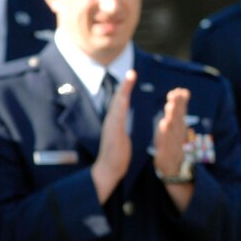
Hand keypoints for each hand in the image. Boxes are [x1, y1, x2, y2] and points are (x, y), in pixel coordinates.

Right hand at [91, 69, 135, 202]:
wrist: (109, 169)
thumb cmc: (117, 155)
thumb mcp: (122, 136)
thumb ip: (121, 126)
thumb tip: (122, 119)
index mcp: (115, 121)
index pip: (121, 102)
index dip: (125, 89)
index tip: (132, 76)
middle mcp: (112, 121)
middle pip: (118, 99)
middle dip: (124, 85)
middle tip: (132, 71)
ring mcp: (111, 127)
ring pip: (117, 105)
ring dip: (123, 91)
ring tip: (130, 78)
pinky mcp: (113, 134)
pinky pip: (117, 118)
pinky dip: (120, 106)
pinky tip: (124, 98)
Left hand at [154, 87, 195, 211]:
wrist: (175, 173)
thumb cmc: (173, 150)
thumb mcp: (176, 133)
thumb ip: (176, 117)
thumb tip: (176, 99)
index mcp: (179, 130)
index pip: (180, 114)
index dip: (181, 102)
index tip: (181, 90)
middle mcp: (178, 136)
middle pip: (179, 118)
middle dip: (178, 105)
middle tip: (178, 93)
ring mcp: (173, 145)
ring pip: (173, 128)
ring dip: (173, 115)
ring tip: (171, 104)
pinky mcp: (166, 153)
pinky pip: (166, 141)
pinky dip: (166, 132)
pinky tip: (164, 123)